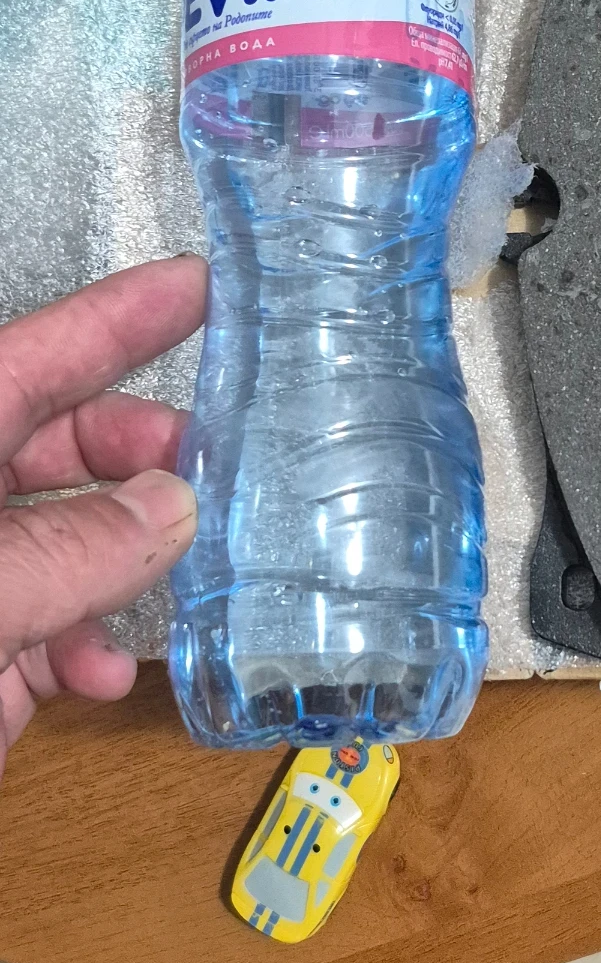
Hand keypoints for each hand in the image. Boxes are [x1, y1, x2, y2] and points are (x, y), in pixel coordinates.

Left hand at [0, 256, 206, 774]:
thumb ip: (63, 552)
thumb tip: (165, 509)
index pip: (28, 359)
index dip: (114, 320)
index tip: (197, 286)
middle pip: (46, 445)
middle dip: (134, 450)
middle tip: (210, 459)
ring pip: (55, 548)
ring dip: (122, 564)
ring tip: (177, 576)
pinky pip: (37, 638)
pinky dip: (81, 651)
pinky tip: (104, 676)